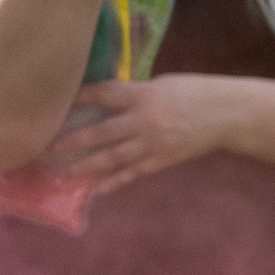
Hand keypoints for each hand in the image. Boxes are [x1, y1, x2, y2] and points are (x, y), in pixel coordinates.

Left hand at [51, 76, 236, 192]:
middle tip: (47, 148)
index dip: (78, 98)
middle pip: (100, 132)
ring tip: (65, 173)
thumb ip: (136, 93)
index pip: (102, 95)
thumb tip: (110, 101)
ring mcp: (152, 143)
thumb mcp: (162, 84)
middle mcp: (144, 120)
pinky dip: (115, 182)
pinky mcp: (162, 160)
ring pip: (113, 157)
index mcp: (143, 95)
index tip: (55, 103)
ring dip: (87, 166)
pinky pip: (134, 173)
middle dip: (72, 140)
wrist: (228, 115)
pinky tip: (97, 189)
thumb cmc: (197, 92)